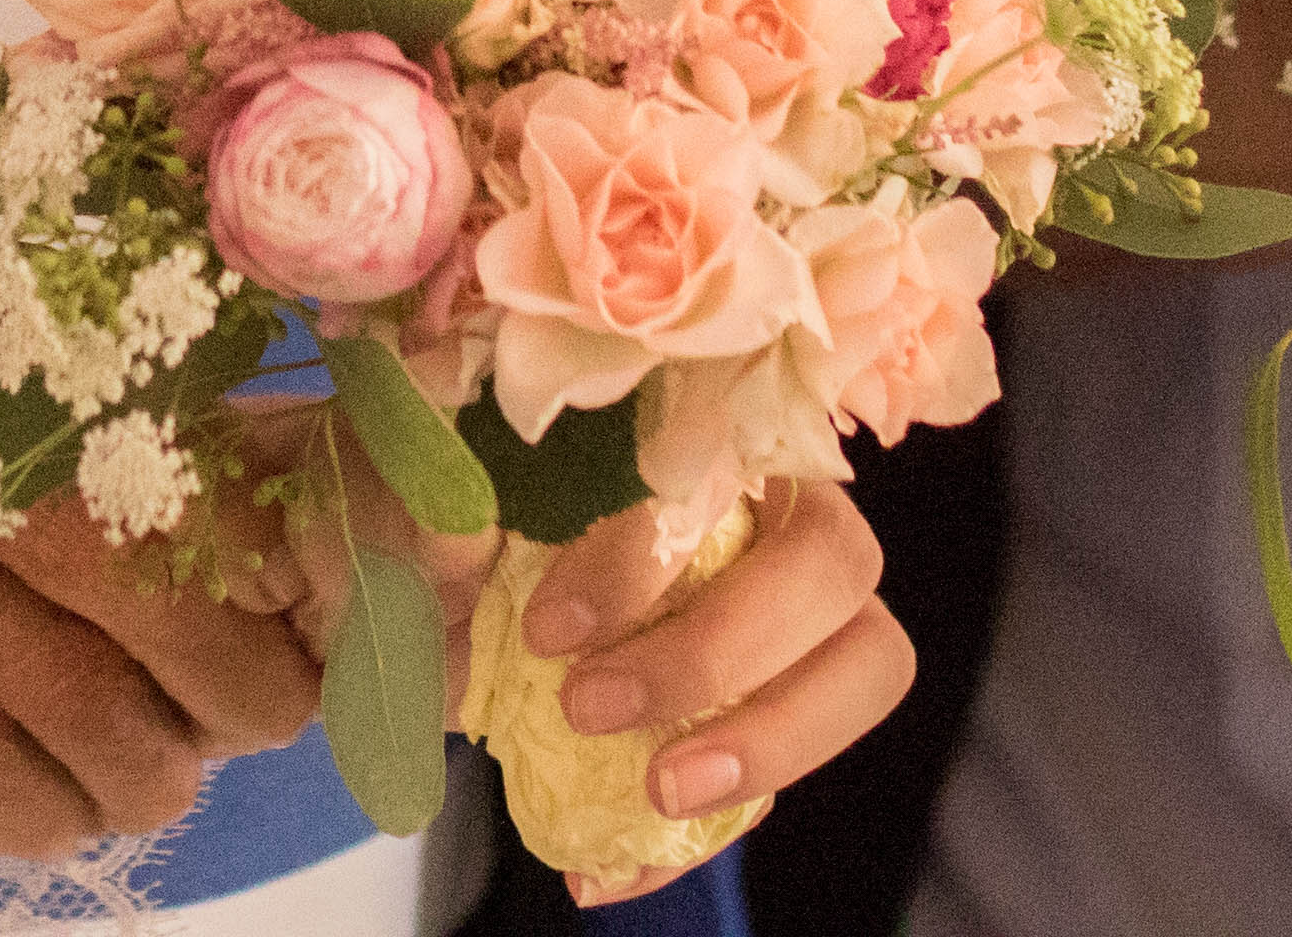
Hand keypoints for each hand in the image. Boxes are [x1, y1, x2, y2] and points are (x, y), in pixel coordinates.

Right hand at [0, 224, 327, 858]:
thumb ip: (100, 344)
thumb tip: (283, 423)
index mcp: (14, 345)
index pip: (211, 456)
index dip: (309, 551)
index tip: (366, 597)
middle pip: (170, 601)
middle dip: (250, 683)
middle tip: (271, 707)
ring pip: (78, 711)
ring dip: (149, 769)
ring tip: (160, 771)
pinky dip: (36, 804)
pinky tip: (54, 796)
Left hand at [212, 422, 903, 832]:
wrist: (438, 582)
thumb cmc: (455, 500)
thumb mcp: (423, 479)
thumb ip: (429, 482)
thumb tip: (456, 528)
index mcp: (703, 418)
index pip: (732, 457)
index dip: (652, 551)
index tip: (548, 627)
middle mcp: (779, 503)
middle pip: (838, 560)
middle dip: (722, 648)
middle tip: (592, 707)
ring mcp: (800, 614)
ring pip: (867, 663)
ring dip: (771, 737)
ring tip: (657, 791)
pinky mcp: (774, 711)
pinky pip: (788, 776)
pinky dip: (702, 840)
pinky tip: (606, 873)